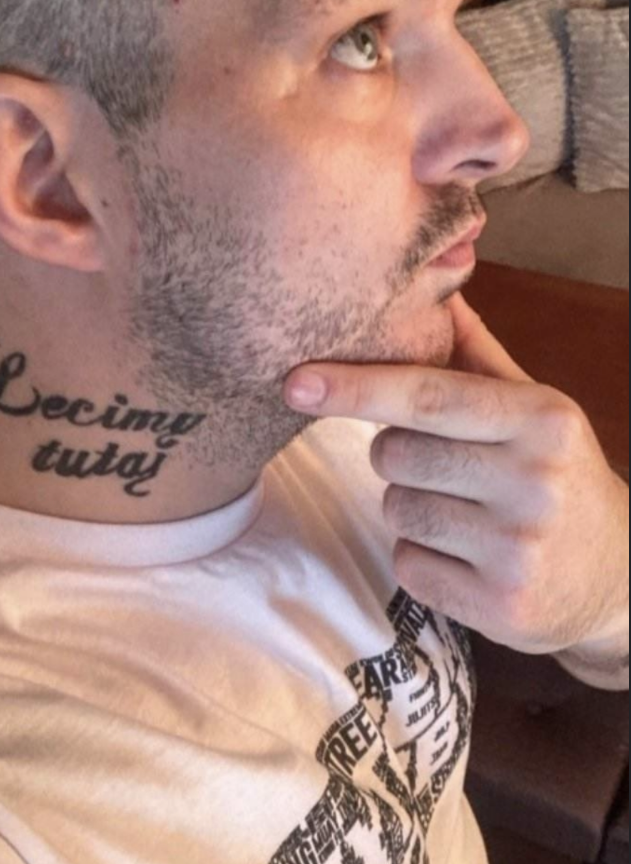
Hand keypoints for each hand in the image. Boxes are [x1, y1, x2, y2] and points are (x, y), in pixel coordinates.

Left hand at [283, 295, 628, 658]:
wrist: (620, 574)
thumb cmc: (557, 473)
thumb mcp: (533, 407)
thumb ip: (477, 353)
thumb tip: (436, 289)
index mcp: (540, 418)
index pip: (427, 394)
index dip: (355, 387)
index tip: (296, 382)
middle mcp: (534, 480)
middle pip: (396, 453)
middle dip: (397, 454)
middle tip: (442, 464)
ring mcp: (518, 548)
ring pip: (397, 509)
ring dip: (410, 506)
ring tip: (464, 511)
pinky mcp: (500, 606)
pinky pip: (407, 565)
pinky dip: (421, 557)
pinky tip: (467, 555)